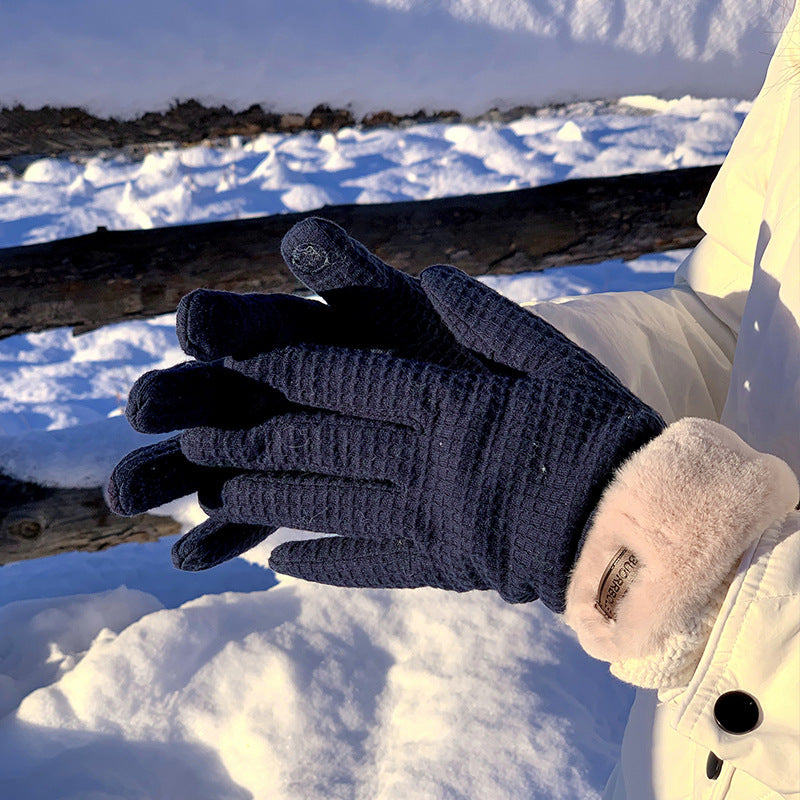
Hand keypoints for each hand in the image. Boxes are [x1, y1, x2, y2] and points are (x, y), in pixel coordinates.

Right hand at [108, 219, 486, 566]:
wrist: (475, 426)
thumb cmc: (447, 358)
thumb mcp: (408, 317)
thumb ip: (358, 284)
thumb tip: (304, 235)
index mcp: (301, 333)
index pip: (251, 321)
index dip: (224, 321)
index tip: (198, 326)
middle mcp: (276, 385)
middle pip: (217, 390)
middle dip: (180, 398)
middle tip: (145, 407)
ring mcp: (279, 441)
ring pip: (218, 457)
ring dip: (173, 474)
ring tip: (125, 496)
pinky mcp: (295, 493)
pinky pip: (255, 515)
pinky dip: (226, 535)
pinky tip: (191, 558)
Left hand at [180, 265, 664, 610]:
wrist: (638, 523)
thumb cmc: (601, 429)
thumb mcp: (554, 355)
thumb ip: (488, 316)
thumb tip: (430, 279)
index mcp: (449, 403)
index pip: (350, 380)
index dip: (288, 370)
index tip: (237, 364)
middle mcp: (425, 460)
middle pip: (321, 445)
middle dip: (252, 438)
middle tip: (195, 437)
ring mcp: (429, 518)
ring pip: (330, 506)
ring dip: (268, 501)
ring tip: (218, 496)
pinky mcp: (443, 563)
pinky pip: (372, 564)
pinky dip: (325, 564)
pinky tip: (283, 562)